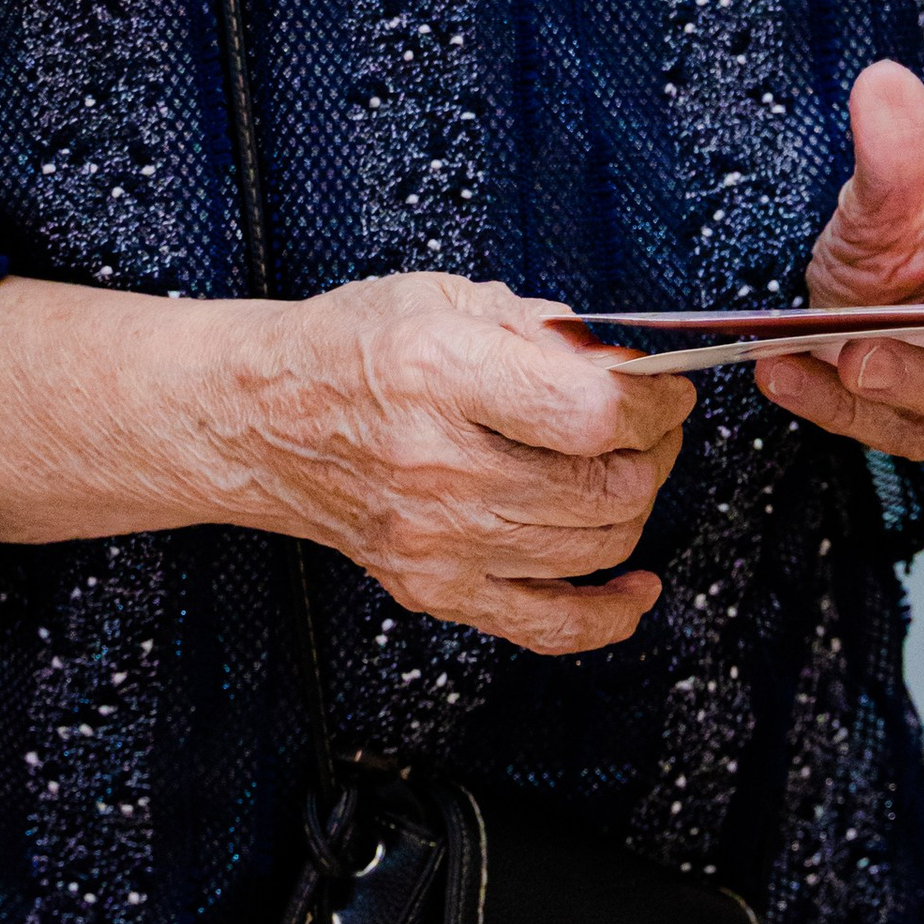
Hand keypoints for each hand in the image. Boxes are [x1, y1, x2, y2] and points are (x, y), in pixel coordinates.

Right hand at [0, 270, 694, 656]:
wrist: (255, 416)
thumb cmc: (347, 348)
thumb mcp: (444, 296)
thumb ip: (545, 329)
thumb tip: (634, 365)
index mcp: (441, 373)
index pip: (597, 413)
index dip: (657, 402)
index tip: (668, 386)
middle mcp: (437, 465)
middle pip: (606, 488)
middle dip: (656, 452)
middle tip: (655, 424)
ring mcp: (434, 538)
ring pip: (592, 549)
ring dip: (636, 507)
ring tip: (627, 469)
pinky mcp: (430, 587)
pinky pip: (545, 626)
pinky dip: (607, 616)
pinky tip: (635, 588)